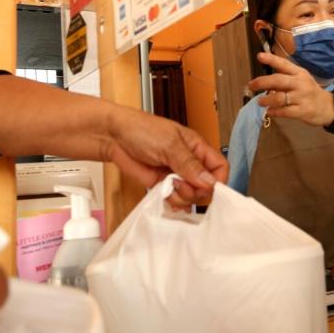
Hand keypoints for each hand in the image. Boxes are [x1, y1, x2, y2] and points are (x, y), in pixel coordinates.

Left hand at [106, 107, 228, 207]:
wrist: (113, 137)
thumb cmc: (141, 129)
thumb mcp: (170, 144)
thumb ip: (190, 164)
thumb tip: (209, 181)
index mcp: (197, 147)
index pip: (219, 167)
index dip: (218, 181)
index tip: (208, 189)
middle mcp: (189, 163)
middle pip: (207, 186)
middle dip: (196, 192)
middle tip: (180, 186)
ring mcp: (176, 175)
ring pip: (191, 196)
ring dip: (181, 198)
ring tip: (168, 187)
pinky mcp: (161, 185)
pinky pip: (174, 200)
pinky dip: (171, 203)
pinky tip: (164, 196)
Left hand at [248, 52, 333, 126]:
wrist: (328, 107)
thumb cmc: (310, 92)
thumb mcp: (301, 80)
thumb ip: (285, 79)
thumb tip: (264, 82)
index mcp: (299, 73)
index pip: (284, 64)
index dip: (271, 59)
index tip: (259, 56)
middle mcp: (300, 83)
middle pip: (278, 80)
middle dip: (262, 82)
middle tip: (251, 85)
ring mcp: (301, 98)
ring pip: (279, 97)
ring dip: (266, 100)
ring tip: (260, 102)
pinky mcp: (302, 111)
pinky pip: (284, 112)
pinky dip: (274, 112)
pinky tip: (269, 112)